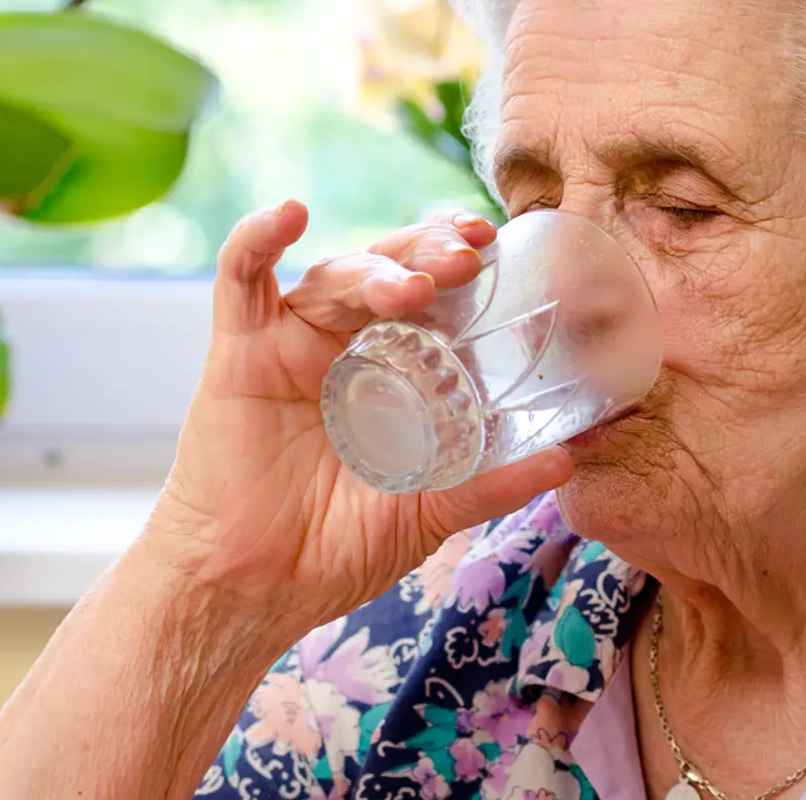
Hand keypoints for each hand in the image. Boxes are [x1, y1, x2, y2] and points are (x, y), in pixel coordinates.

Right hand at [151, 201, 572, 634]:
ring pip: (334, 276)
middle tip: (469, 256)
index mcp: (389, 368)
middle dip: (429, 252)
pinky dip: (257, 239)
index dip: (461, 262)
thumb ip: (488, 484)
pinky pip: (240, 281)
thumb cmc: (333, 551)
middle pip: (388, 270)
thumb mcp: (427, 512)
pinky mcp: (238, 354)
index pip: (430, 293)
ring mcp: (289, 344)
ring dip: (377, 269)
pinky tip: (288, 213)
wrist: (253, 591)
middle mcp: (341, 344)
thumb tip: (567, 459)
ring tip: (417, 285)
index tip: (500, 247)